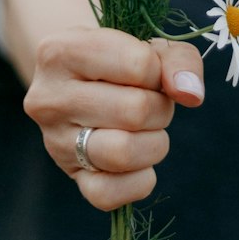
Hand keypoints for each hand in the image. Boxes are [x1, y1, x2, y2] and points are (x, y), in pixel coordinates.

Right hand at [22, 28, 203, 210]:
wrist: (81, 82)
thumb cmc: (120, 60)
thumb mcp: (149, 45)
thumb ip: (178, 61)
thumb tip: (191, 94)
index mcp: (59, 52)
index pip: (137, 66)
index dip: (158, 72)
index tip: (148, 72)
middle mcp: (47, 98)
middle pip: (135, 111)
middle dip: (161, 107)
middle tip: (152, 102)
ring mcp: (54, 141)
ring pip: (123, 153)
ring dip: (154, 142)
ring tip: (146, 129)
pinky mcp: (70, 176)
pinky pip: (109, 194)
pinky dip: (139, 180)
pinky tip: (139, 160)